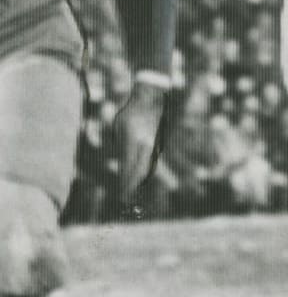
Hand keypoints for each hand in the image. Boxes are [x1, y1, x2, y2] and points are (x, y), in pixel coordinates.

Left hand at [113, 81, 166, 200]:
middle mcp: (146, 146)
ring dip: (140, 180)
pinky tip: (142, 175)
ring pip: (148, 167)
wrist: (152, 96)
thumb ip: (119, 144)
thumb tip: (121, 158)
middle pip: (139, 172)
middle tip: (125, 200)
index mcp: (134, 142)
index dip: (124, 185)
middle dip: (132, 187)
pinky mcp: (160, 142)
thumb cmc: (131, 110)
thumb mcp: (118, 126)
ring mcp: (155, 144)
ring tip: (132, 190)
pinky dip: (146, 170)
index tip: (120, 197)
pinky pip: (152, 160)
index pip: (128, 170)